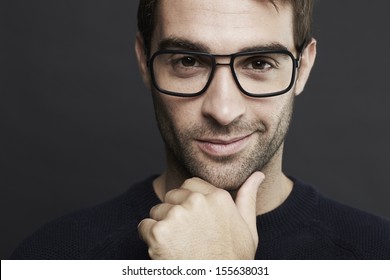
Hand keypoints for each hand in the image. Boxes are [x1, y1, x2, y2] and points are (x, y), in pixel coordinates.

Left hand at [138, 172, 264, 258]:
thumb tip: (258, 175)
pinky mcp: (159, 232)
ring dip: (162, 226)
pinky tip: (166, 251)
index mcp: (217, 197)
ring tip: (178, 245)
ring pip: (157, 211)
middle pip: (172, 196)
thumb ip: (248, 197)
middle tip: (186, 236)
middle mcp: (196, 201)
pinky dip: (149, 238)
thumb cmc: (232, 260)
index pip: (190, 184)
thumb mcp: (247, 229)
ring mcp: (177, 215)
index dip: (188, 201)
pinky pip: (144, 226)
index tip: (193, 219)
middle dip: (174, 212)